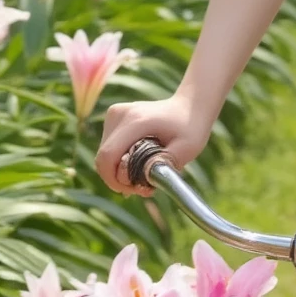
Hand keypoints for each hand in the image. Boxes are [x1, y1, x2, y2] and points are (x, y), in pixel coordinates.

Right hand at [95, 93, 212, 197]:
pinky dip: (120, 160)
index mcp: (136, 121)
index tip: (132, 190)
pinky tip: (138, 166)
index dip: (113, 179)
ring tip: (144, 177)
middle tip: (143, 188)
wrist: (190, 106)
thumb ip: (164, 164)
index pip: (108, 155)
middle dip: (118, 178)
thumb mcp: (187, 149)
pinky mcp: (114, 117)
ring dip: (119, 170)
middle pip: (104, 157)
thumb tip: (142, 178)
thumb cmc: (191, 128)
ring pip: (105, 154)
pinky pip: (109, 147)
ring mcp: (115, 113)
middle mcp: (120, 114)